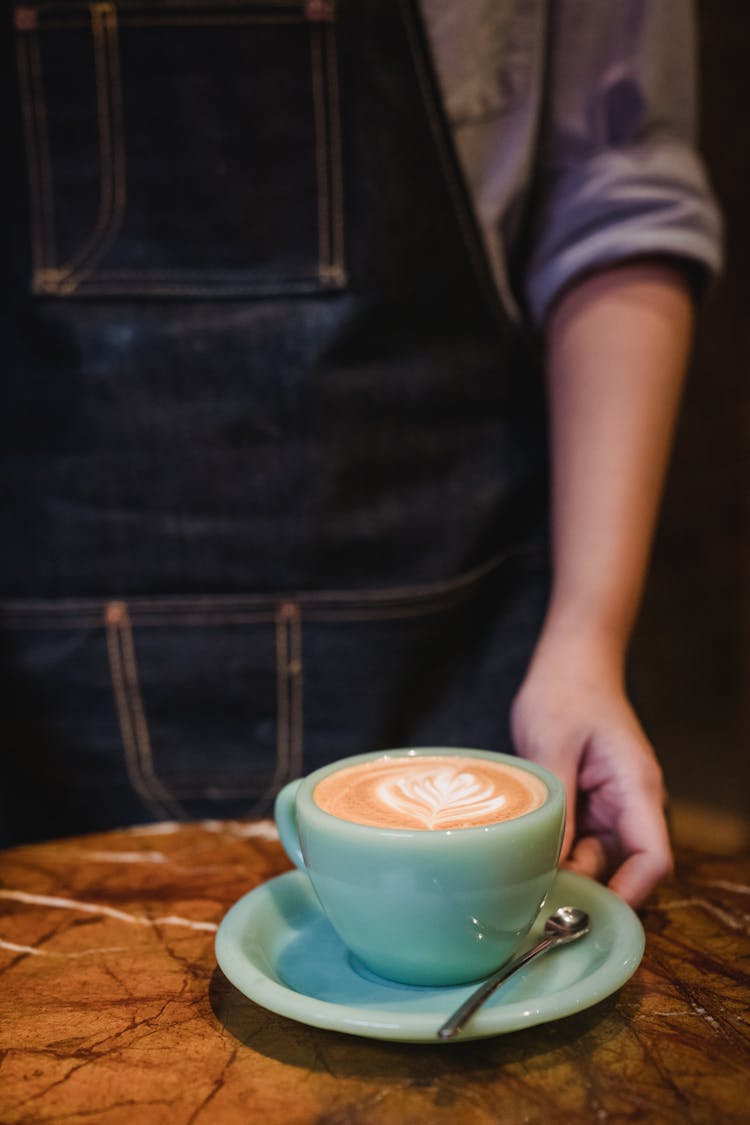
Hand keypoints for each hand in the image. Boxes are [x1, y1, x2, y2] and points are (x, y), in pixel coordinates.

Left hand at [510, 624, 672, 907]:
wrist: (570, 664)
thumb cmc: (565, 693)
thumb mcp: (552, 745)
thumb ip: (556, 806)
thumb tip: (551, 865)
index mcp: (636, 787)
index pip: (652, 857)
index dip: (629, 892)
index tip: (588, 910)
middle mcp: (631, 804)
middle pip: (623, 868)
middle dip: (585, 886)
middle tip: (534, 896)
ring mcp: (611, 806)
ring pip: (596, 859)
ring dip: (565, 870)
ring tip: (521, 876)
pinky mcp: (590, 805)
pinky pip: (578, 841)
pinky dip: (555, 851)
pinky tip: (523, 853)